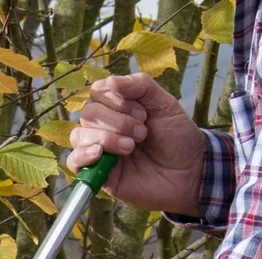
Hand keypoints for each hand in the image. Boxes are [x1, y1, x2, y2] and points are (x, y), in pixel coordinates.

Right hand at [69, 73, 206, 215]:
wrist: (187, 172)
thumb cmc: (176, 138)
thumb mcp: (163, 102)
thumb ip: (140, 85)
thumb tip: (109, 81)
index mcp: (119, 107)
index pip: (97, 92)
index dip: (116, 99)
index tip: (143, 112)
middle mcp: (105, 127)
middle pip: (88, 113)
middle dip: (117, 121)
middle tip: (142, 133)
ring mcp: (100, 151)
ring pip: (79, 135)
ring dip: (106, 138)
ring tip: (132, 147)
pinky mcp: (98, 175)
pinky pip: (74, 161)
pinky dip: (83, 155)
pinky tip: (100, 154)